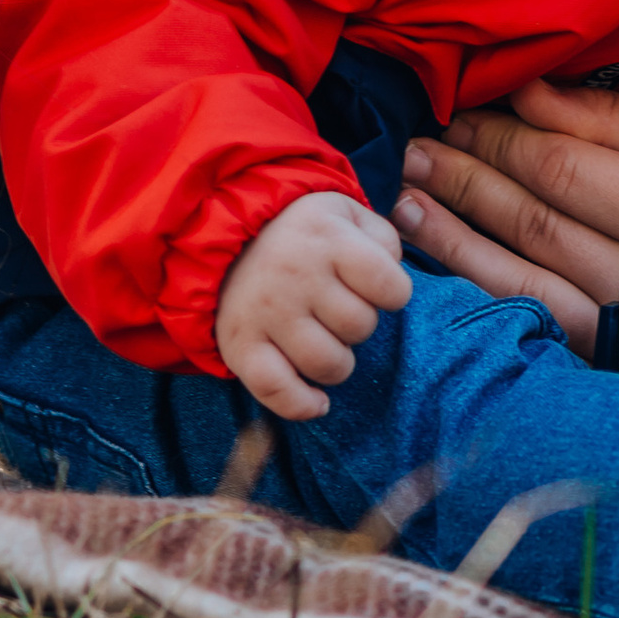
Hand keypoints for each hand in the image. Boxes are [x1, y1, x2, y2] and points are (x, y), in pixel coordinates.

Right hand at [215, 188, 412, 420]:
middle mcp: (295, 274)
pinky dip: (302, 404)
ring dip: (338, 362)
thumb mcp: (346, 212)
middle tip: (338, 309)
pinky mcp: (239, 343)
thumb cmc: (303, 231)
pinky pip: (277, 390)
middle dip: (359, 324)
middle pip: (361, 327)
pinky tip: (317, 400)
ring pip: (329, 364)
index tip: (375, 287)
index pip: (391, 288)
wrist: (225, 234)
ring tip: (325, 341)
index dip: (392, 294)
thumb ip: (382, 239)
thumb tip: (393, 283)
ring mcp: (266, 311)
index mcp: (327, 237)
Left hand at [393, 77, 618, 353]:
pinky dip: (468, 273)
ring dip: (449, 225)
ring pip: (515, 267)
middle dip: (466, 171)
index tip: (461, 107)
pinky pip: (521, 309)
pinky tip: (427, 245)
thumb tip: (527, 90)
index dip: (502, 135)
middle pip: (533, 214)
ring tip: (402, 187)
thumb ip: (615, 118)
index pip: (567, 166)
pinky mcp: (603, 358)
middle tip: (417, 140)